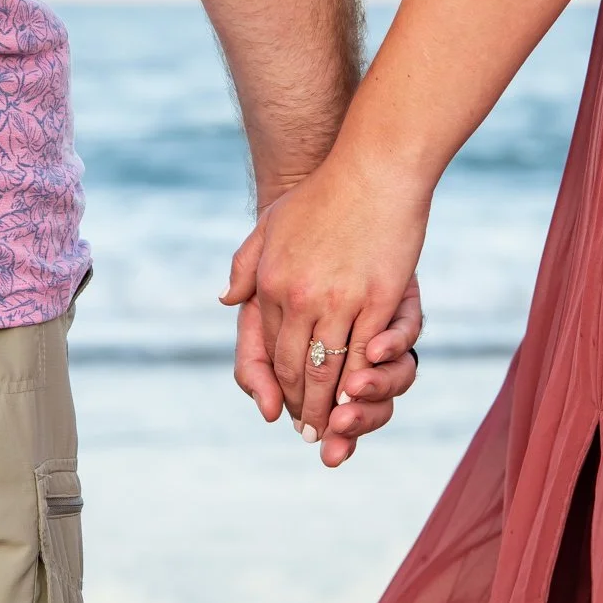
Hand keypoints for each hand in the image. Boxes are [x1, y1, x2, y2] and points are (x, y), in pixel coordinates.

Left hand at [223, 150, 430, 441]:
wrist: (372, 168)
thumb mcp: (271, 224)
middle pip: (295, 367)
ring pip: (327, 368)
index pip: (269, 348)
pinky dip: (360, 379)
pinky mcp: (375, 298)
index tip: (285, 405)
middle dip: (301, 405)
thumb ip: (246, 264)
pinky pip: (364, 352)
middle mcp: (297, 297)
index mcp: (270, 283)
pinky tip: (360, 395)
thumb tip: (227, 299)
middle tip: (308, 433)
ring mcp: (337, 299)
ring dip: (328, 404)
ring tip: (331, 428)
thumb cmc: (323, 194)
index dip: (277, 382)